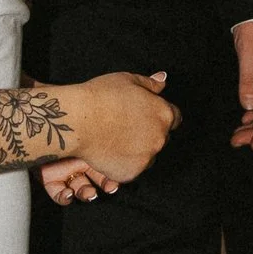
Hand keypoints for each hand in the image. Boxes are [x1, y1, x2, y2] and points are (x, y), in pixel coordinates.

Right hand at [55, 69, 176, 192]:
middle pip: (161, 137)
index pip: (174, 117)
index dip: (159, 115)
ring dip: (138, 150)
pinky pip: (132, 169)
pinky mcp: (131, 173)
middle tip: (126, 126)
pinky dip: (123, 163)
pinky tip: (109, 150)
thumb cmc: (100, 97)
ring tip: (116, 139)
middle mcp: (160, 138)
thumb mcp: (128, 80)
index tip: (146, 116)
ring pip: (147, 156)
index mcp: (164, 113)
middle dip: (148, 133)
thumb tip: (162, 80)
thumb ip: (150, 83)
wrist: (77, 120)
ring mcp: (146, 158)